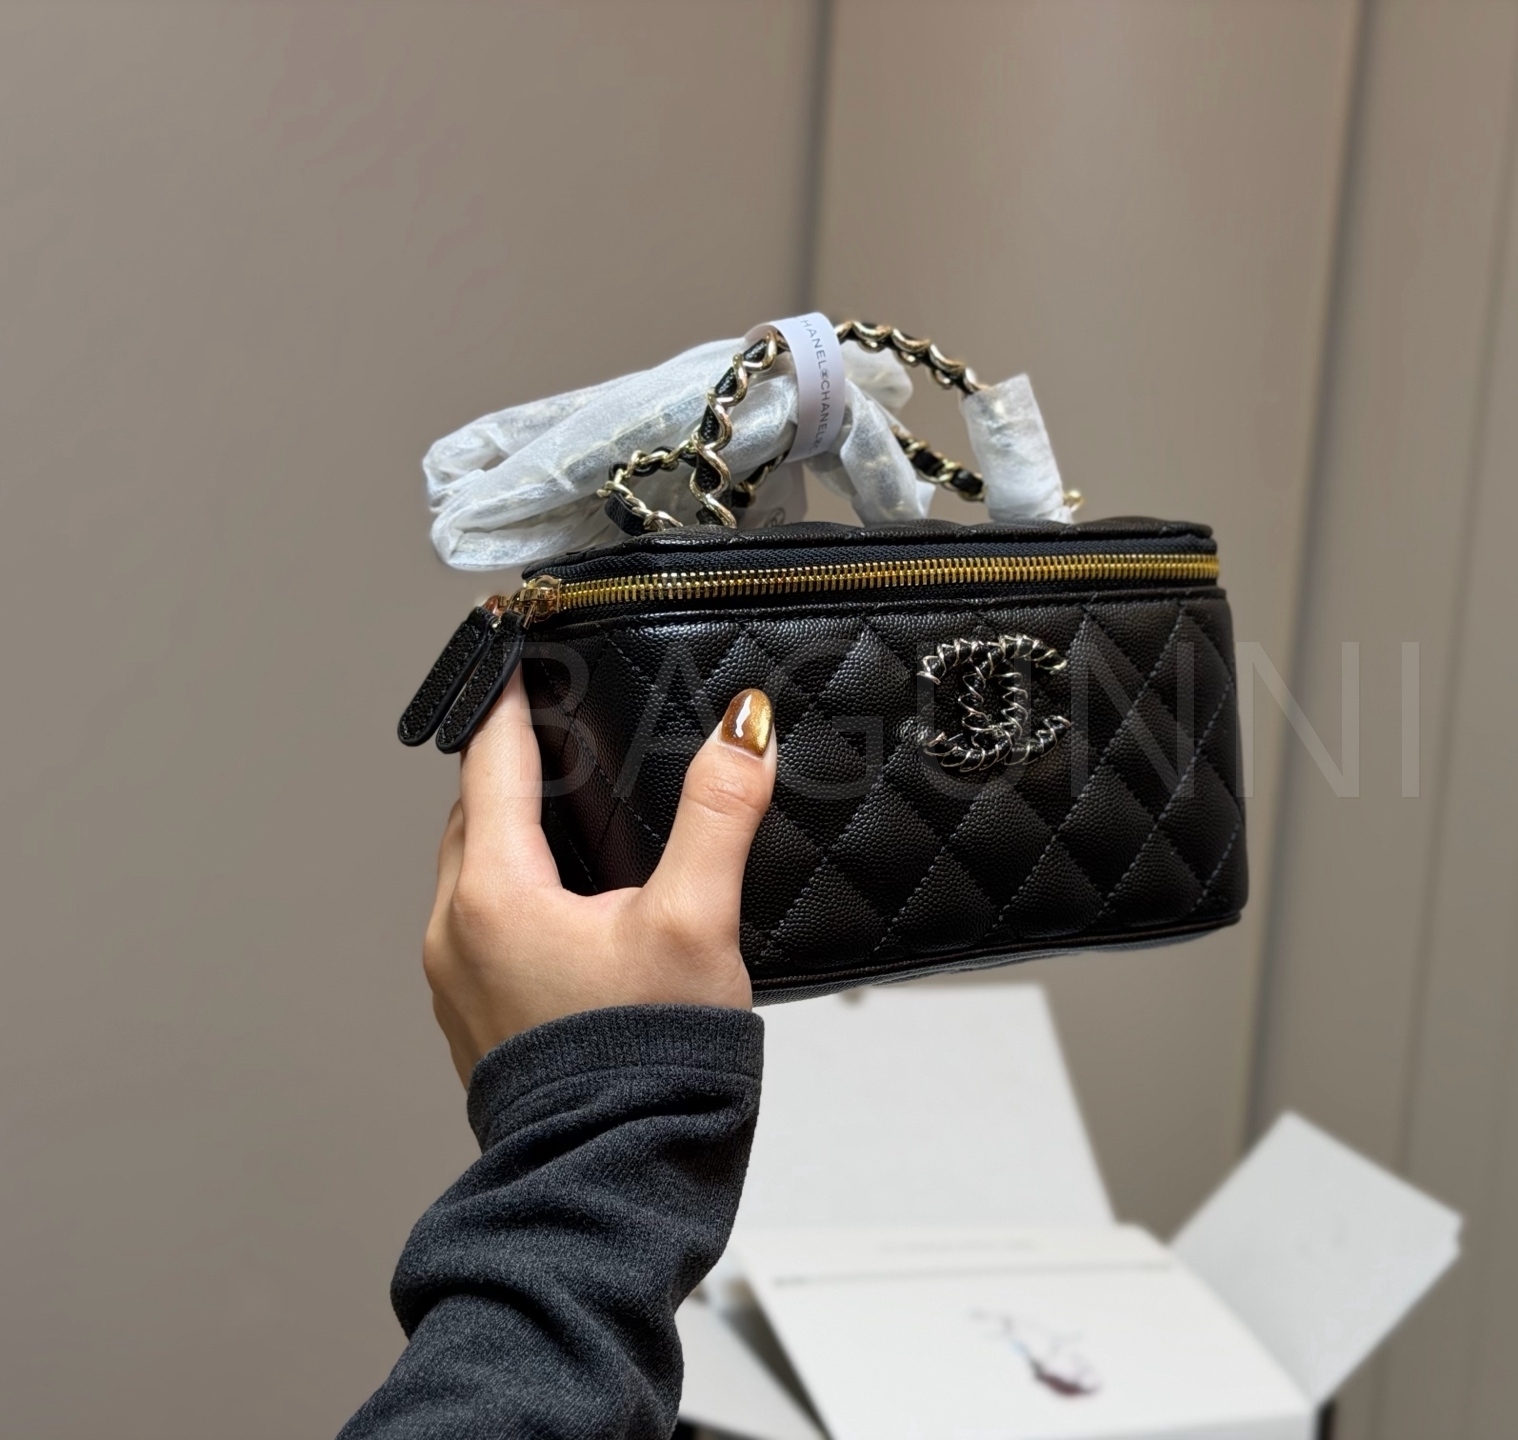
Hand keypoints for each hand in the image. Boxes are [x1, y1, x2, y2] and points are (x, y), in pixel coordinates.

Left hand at [424, 673, 775, 1084]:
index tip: (514, 654)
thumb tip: (743, 727)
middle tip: (555, 727)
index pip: (489, 763)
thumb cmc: (648, 1060)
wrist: (616, 1177)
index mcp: (496, 894)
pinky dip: (513, 889)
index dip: (506, 701)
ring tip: (568, 808)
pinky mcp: (476, 1018)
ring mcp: (457, 980)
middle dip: (509, 766)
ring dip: (509, 831)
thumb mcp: (696, 922)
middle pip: (472, 815)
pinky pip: (481, 924)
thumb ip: (719, 814)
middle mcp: (457, 932)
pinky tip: (569, 901)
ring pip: (472, 871)